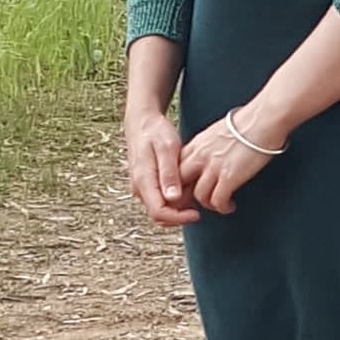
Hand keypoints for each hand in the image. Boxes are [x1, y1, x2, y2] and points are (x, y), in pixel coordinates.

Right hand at [124, 108, 201, 226]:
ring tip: (194, 195)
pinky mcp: (146, 185)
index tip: (197, 214)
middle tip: (199, 206)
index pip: (159, 212)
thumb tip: (173, 198)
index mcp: (144, 180)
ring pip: (160, 209)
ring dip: (177, 209)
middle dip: (180, 215)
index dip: (179, 218)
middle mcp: (139, 187)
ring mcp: (141, 187)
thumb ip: (169, 173)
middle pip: (159, 215)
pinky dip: (174, 201)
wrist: (142, 122)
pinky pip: (160, 200)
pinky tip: (186, 189)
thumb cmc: (155, 131)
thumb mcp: (167, 148)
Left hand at [178, 104, 289, 215]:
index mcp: (197, 144)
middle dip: (185, 197)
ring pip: (199, 196)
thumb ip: (208, 145)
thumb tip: (210, 155)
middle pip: (180, 183)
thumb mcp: (217, 132)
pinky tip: (229, 206)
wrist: (262, 119)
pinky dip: (222, 208)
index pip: (175, 167)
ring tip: (219, 205)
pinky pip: (217, 201)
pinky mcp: (229, 176)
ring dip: (208, 205)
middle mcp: (200, 156)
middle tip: (196, 204)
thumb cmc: (247, 122)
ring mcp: (213, 167)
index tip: (188, 190)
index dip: (179, 182)